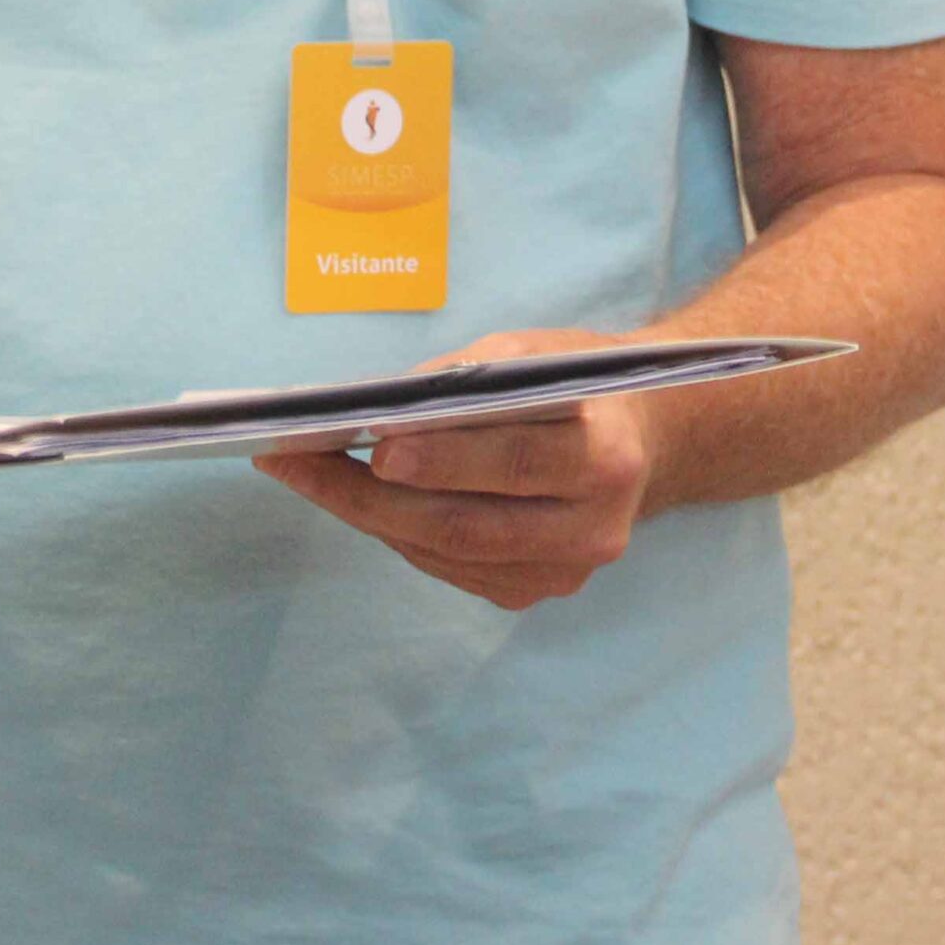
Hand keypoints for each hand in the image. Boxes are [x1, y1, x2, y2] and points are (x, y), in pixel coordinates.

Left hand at [253, 328, 654, 610]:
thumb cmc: (579, 382)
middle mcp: (592, 529)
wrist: (647, 440)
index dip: (441, 459)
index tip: (372, 443)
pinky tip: (357, 497)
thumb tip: (383, 410)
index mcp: (604, 459)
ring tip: (305, 474)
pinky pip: (452, 567)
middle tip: (298, 463)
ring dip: (369, 516)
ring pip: (448, 553)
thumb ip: (468, 381)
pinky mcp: (537, 591)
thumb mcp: (534, 353)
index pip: (513, 463)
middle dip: (371, 496)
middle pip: (466, 524)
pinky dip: (400, 531)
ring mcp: (565, 572)